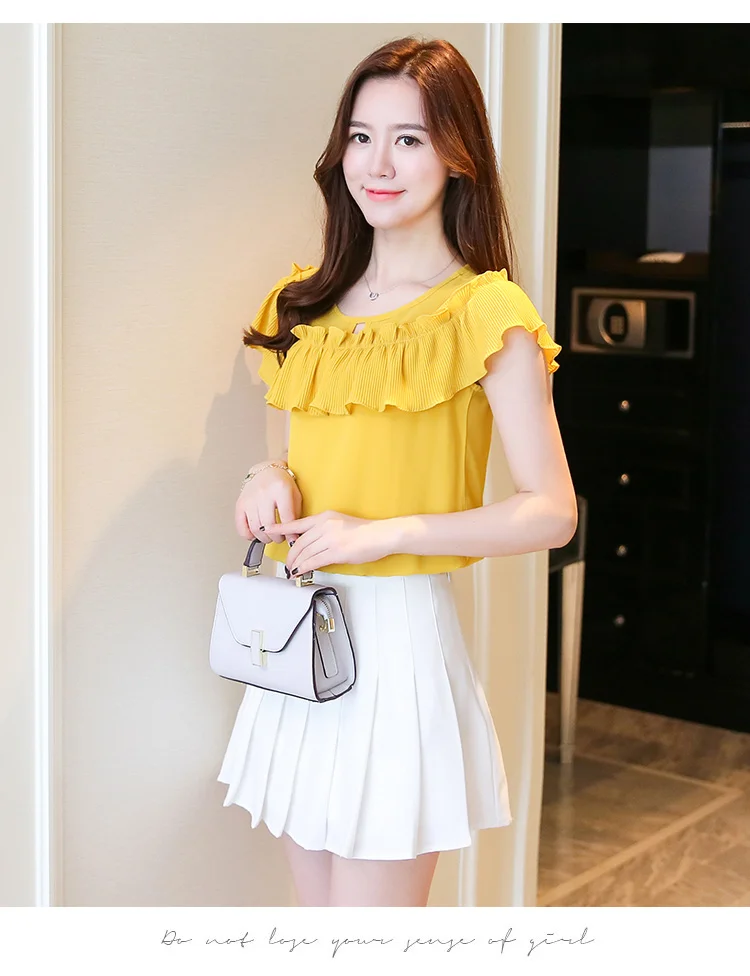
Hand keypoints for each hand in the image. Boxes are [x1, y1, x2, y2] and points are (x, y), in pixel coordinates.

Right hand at [235, 466, 302, 545]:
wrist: (266, 471)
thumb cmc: (282, 484)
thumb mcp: (295, 495)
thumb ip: (295, 515)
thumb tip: (294, 537)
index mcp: (280, 488)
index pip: (286, 518)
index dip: (290, 533)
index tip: (292, 540)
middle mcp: (263, 493)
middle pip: (269, 525)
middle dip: (277, 537)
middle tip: (280, 538)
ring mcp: (250, 498)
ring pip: (256, 528)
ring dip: (264, 538)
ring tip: (270, 536)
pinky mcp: (240, 504)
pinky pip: (241, 526)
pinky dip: (248, 535)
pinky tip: (256, 534)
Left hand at [265, 510, 395, 574]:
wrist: (381, 535)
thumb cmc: (365, 531)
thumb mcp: (341, 523)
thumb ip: (325, 531)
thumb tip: (313, 545)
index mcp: (325, 517)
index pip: (297, 523)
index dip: (281, 528)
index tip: (269, 529)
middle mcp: (325, 526)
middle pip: (299, 542)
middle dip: (290, 555)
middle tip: (287, 563)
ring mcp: (330, 539)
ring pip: (304, 552)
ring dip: (296, 563)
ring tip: (292, 570)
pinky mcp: (336, 552)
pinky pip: (314, 561)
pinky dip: (304, 567)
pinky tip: (300, 571)